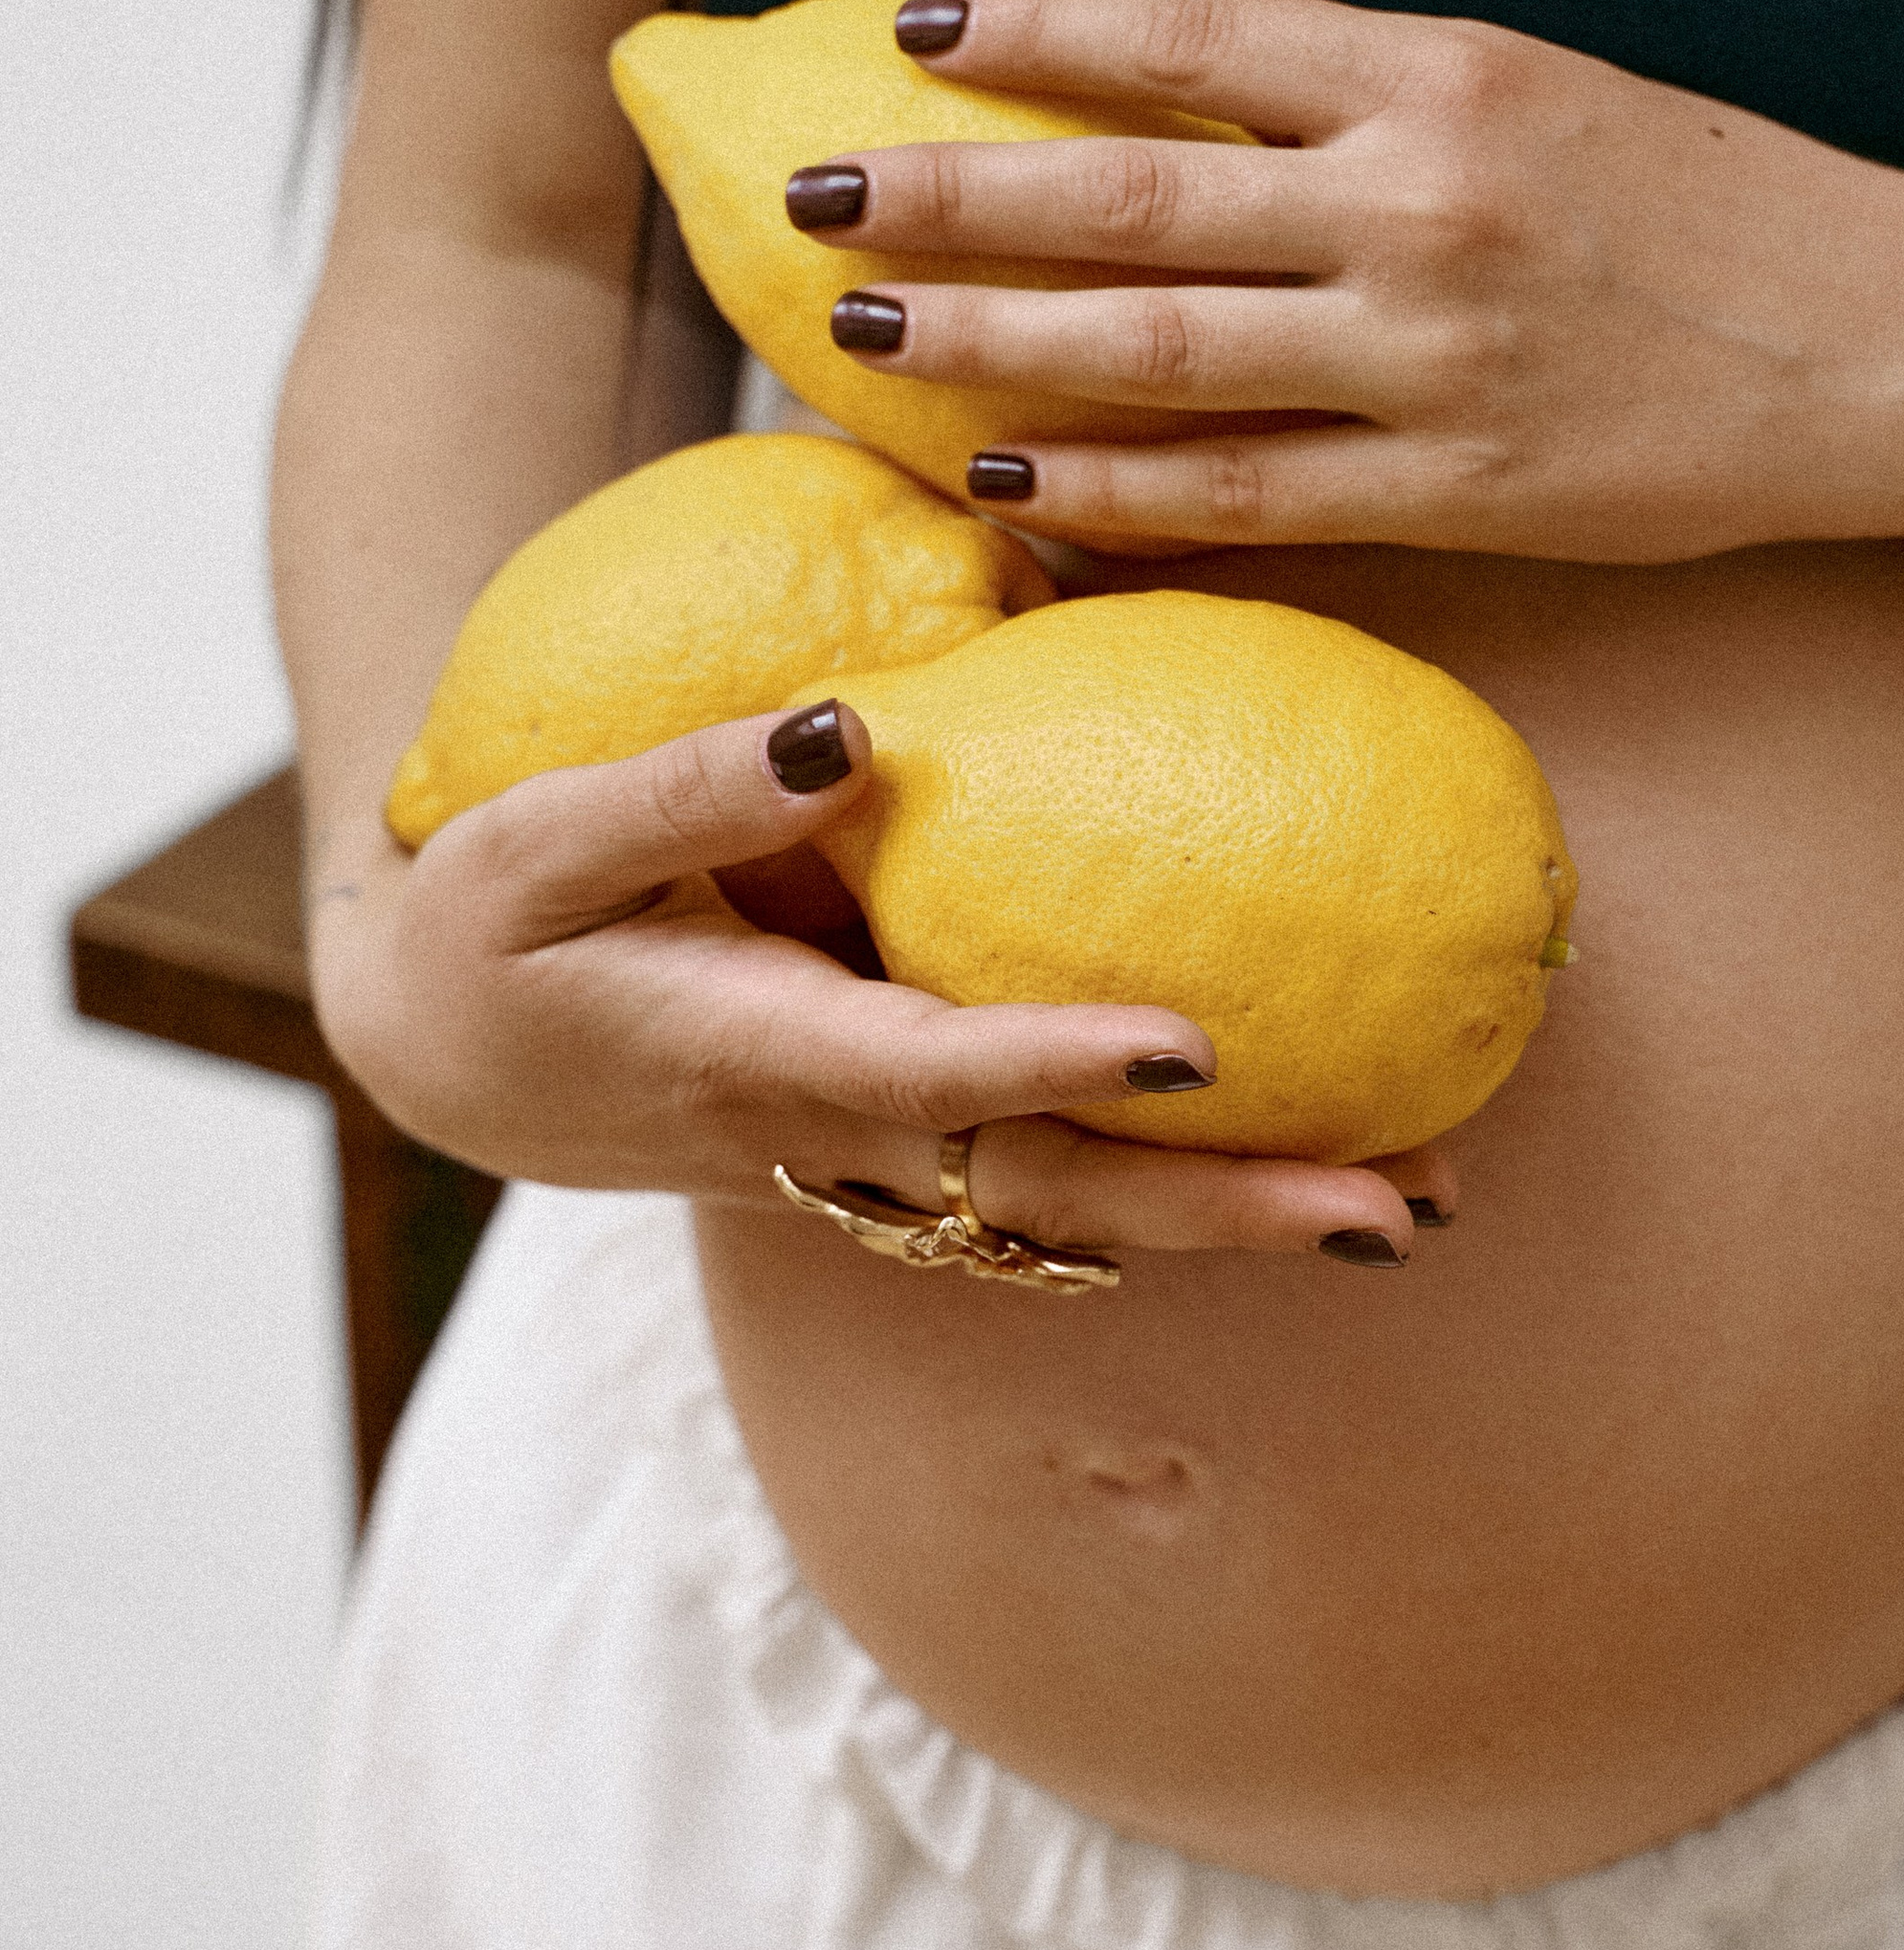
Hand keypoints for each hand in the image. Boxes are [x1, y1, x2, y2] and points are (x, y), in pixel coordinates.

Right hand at [308, 702, 1451, 1260]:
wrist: (445, 1054)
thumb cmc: (492, 927)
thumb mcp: (545, 839)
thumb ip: (693, 787)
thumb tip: (856, 729)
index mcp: (750, 1053)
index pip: (932, 1070)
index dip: (1056, 1061)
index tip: (1194, 1049)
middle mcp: (833, 1138)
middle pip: (1050, 1196)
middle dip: (1219, 1210)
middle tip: (1391, 1213)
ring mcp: (873, 1168)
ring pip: (1071, 1217)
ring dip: (1233, 1220)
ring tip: (1413, 1203)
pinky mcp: (898, 1158)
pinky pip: (1054, 1190)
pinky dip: (1178, 1193)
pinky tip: (1315, 1168)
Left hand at [787, 0, 1903, 559]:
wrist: (1894, 339)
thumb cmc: (1718, 204)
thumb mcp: (1550, 91)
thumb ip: (1376, 96)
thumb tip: (1183, 105)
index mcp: (1444, 72)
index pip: (1190, 34)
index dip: (1036, 28)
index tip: (911, 27)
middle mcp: (1424, 199)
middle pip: (1134, 193)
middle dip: (954, 191)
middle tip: (812, 196)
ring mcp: (1436, 350)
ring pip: (1163, 347)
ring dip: (997, 337)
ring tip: (871, 325)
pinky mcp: (1461, 484)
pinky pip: (1246, 491)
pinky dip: (1115, 486)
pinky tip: (1011, 472)